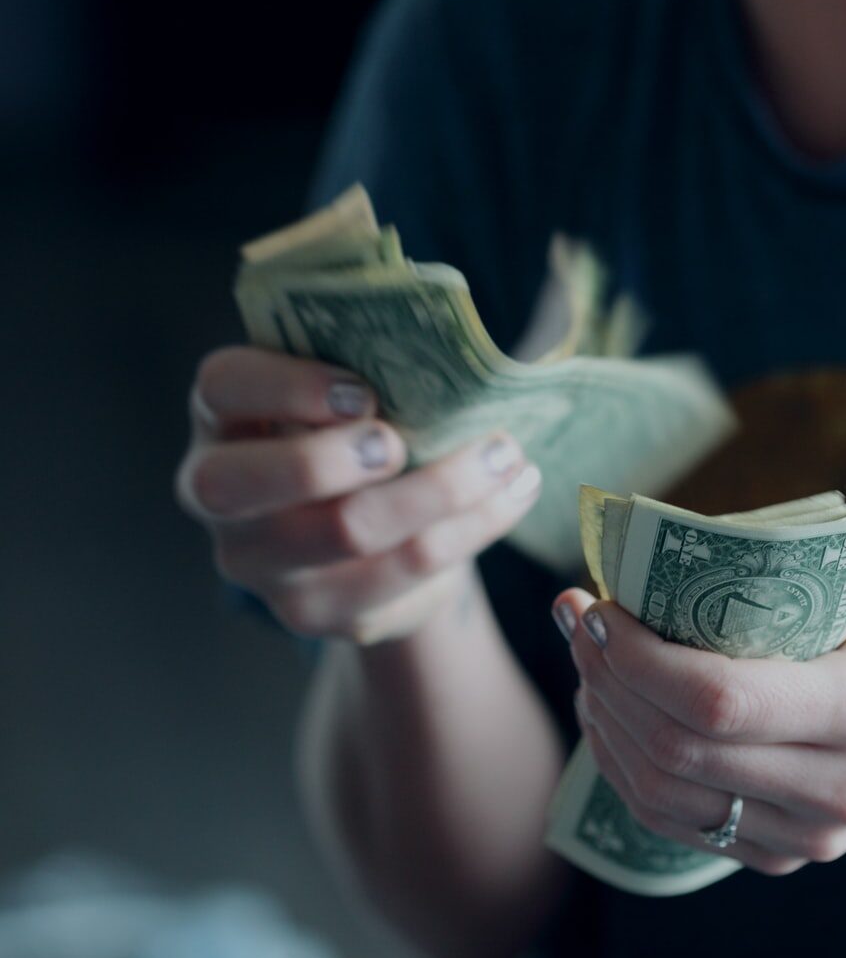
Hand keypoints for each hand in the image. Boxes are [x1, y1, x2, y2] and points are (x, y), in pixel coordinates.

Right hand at [176, 346, 541, 642]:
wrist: (377, 540)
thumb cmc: (361, 436)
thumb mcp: (350, 395)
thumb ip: (370, 366)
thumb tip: (450, 345)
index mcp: (223, 418)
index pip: (222, 387)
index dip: (285, 386)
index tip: (361, 391)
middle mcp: (219, 495)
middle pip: (243, 483)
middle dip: (329, 458)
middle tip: (400, 442)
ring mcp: (263, 564)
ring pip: (345, 530)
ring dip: (440, 488)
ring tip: (505, 455)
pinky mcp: (320, 611)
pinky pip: (405, 570)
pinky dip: (473, 525)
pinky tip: (515, 491)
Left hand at [557, 580, 845, 875]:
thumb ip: (768, 588)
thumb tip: (645, 564)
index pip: (718, 700)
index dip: (637, 657)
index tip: (599, 606)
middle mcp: (839, 788)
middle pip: (677, 751)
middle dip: (606, 680)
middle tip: (578, 619)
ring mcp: (812, 836)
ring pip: (663, 795)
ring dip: (605, 723)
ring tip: (588, 661)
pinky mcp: (786, 856)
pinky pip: (677, 822)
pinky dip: (628, 766)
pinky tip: (612, 712)